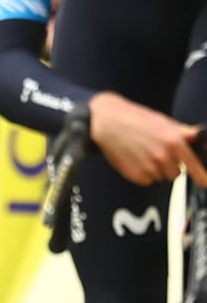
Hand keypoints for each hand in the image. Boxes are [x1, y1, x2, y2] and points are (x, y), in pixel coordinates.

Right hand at [89, 92, 206, 186]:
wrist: (105, 122)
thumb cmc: (133, 119)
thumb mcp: (162, 121)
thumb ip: (183, 132)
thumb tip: (198, 136)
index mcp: (173, 141)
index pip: (194, 165)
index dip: (201, 177)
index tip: (205, 184)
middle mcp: (163, 156)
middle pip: (176, 173)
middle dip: (169, 166)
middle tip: (156, 153)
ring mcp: (149, 167)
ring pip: (160, 177)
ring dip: (155, 170)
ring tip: (142, 154)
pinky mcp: (135, 175)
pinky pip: (147, 180)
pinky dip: (143, 173)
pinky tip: (134, 160)